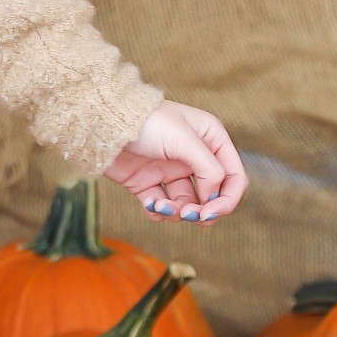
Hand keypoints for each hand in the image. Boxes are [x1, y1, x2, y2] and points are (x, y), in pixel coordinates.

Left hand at [105, 102, 246, 223]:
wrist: (103, 122)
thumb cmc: (147, 122)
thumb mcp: (185, 140)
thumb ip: (208, 168)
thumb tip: (213, 198)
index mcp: (211, 140)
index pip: (233, 176)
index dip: (227, 199)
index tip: (210, 212)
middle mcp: (194, 156)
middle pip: (212, 195)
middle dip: (202, 210)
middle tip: (188, 215)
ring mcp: (170, 171)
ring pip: (186, 204)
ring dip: (177, 212)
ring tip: (160, 205)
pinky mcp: (147, 183)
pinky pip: (161, 207)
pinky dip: (158, 211)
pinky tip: (150, 205)